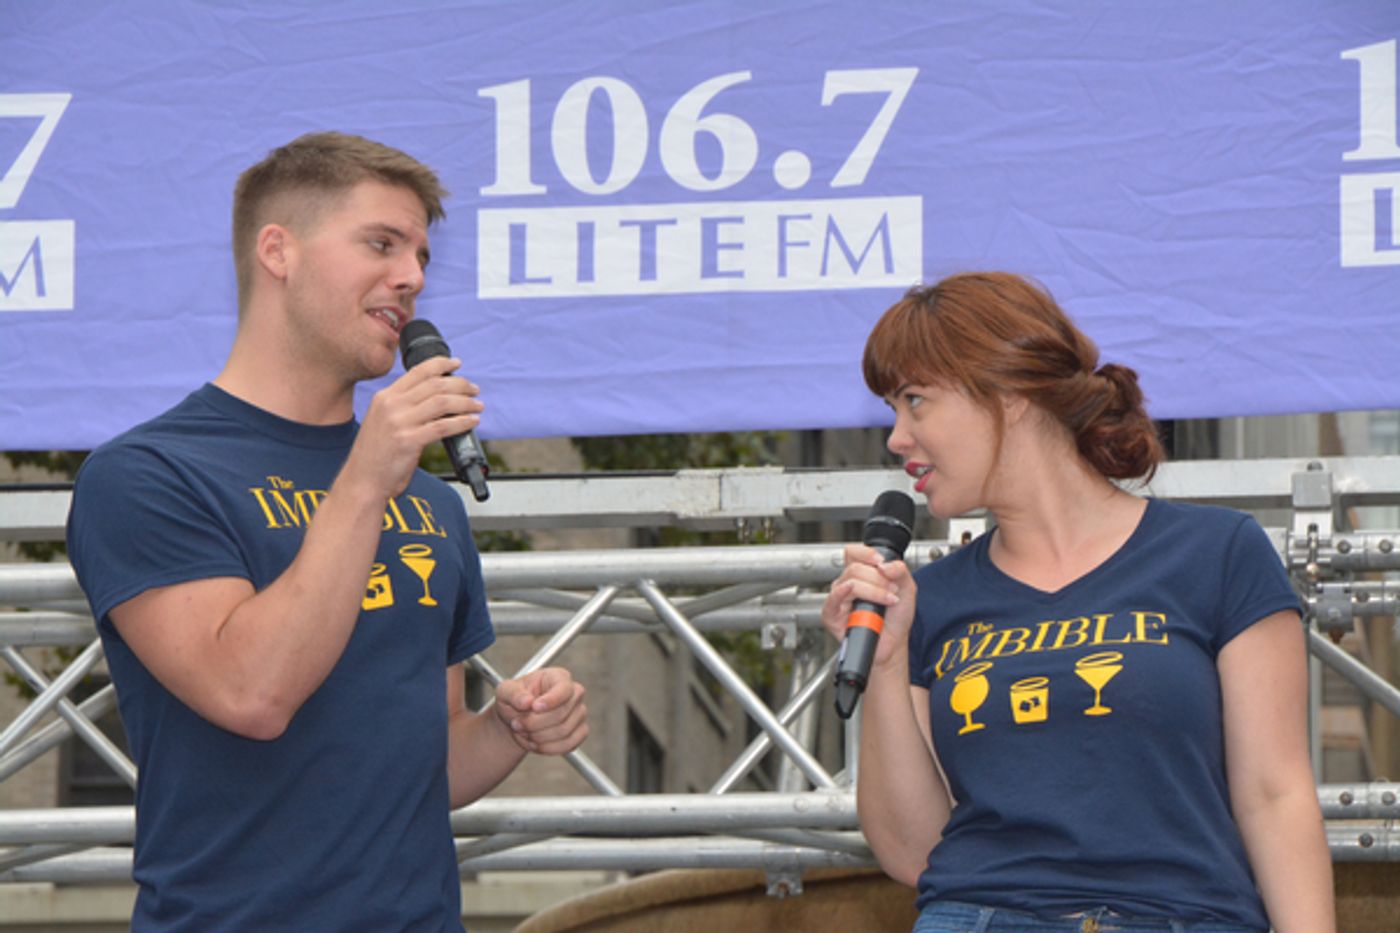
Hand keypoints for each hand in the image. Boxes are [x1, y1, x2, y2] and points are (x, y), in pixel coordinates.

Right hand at [342, 355, 482, 499]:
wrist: (362, 482)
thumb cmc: (376, 456)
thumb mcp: (384, 422)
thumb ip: (404, 408)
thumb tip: (438, 400)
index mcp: (385, 397)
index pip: (418, 371)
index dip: (441, 364)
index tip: (456, 364)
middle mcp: (391, 405)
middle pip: (434, 384)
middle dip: (460, 384)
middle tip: (474, 390)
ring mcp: (399, 422)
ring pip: (442, 402)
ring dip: (465, 402)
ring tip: (477, 405)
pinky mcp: (408, 441)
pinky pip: (443, 426)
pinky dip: (462, 422)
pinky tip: (472, 422)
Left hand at [493, 667, 588, 754]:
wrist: (518, 718)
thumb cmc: (515, 699)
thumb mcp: (506, 691)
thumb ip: (513, 694)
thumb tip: (526, 701)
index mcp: (559, 677)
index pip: (563, 689)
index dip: (550, 700)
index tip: (534, 707)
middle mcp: (574, 693)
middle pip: (561, 714)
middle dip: (534, 724)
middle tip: (516, 724)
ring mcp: (580, 713)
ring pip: (563, 732)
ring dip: (538, 737)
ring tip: (523, 733)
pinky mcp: (581, 732)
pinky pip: (568, 745)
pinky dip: (547, 748)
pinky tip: (534, 742)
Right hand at [821, 543, 916, 670]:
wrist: (893, 643)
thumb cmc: (895, 618)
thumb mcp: (907, 588)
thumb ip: (900, 570)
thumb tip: (885, 564)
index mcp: (861, 574)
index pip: (853, 552)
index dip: (866, 553)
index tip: (881, 562)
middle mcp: (846, 584)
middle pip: (855, 567)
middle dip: (879, 579)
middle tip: (892, 591)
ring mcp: (838, 599)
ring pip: (851, 581)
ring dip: (874, 591)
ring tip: (888, 601)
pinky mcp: (831, 614)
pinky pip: (834, 598)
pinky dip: (846, 594)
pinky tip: (860, 601)